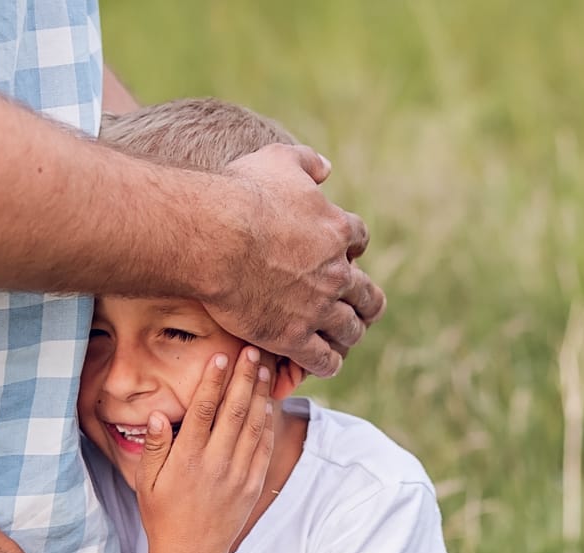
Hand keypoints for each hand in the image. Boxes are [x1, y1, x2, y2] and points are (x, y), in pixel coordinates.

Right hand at [134, 347, 275, 552]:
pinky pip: (264, 447)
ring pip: (254, 424)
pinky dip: (268, 422)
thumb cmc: (162, 516)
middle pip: (235, 410)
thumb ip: (154, 447)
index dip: (213, 380)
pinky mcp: (253, 485)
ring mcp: (238, 474)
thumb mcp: (146, 482)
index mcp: (188, 459)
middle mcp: (216, 463)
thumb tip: (158, 414)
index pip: (203, 409)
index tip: (221, 357)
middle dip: (244, 377)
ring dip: (260, 393)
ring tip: (264, 368)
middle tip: (252, 350)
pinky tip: (268, 402)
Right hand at [208, 144, 386, 377]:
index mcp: (337, 230)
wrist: (216, 237)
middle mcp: (336, 272)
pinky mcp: (294, 337)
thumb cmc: (241, 195)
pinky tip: (322, 362)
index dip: (352, 249)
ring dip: (349, 333)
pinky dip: (327, 362)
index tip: (342, 255)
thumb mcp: (278, 160)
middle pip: (368, 293)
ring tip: (343, 338)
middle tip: (358, 306)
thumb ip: (306, 161)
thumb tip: (325, 167)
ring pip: (351, 330)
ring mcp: (318, 308)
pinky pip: (324, 360)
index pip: (359, 241)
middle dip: (365, 300)